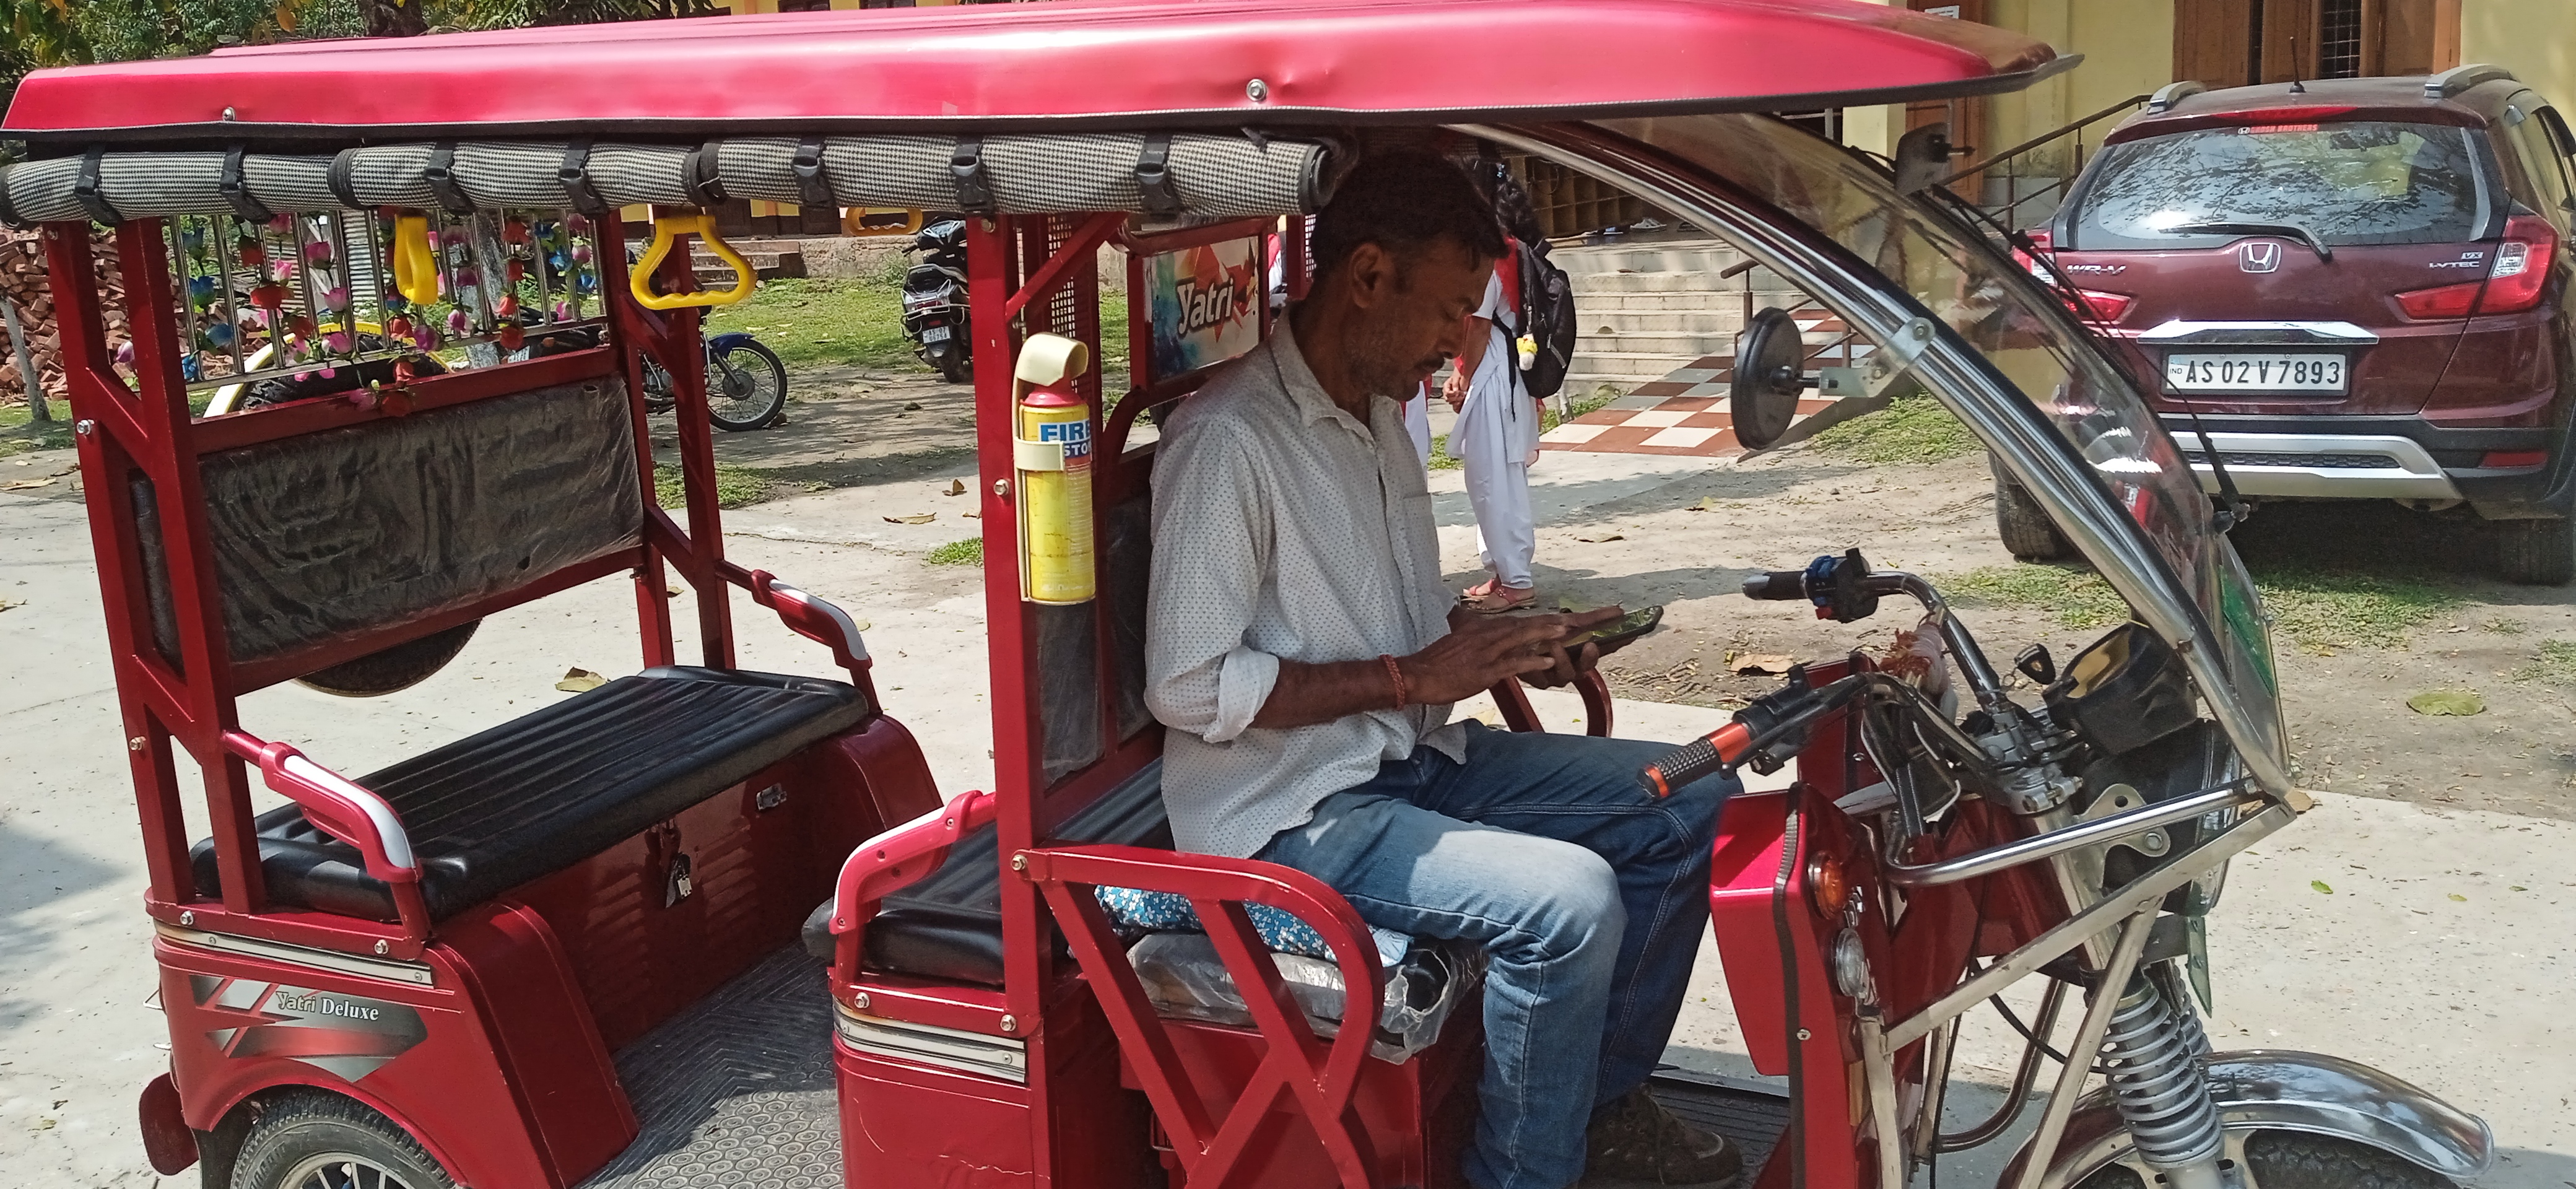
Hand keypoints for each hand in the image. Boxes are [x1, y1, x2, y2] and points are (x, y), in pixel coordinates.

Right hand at [1399, 613, 1573, 704]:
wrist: (1417, 674)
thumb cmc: (1434, 661)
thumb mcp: (1455, 640)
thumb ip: (1469, 633)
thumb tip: (1473, 626)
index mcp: (1479, 629)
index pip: (1513, 622)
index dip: (1536, 621)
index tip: (1556, 619)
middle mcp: (1485, 635)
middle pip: (1522, 625)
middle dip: (1547, 622)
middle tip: (1571, 620)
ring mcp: (1486, 652)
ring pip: (1521, 639)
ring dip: (1544, 634)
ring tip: (1566, 631)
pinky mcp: (1485, 671)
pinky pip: (1513, 664)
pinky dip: (1532, 662)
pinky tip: (1548, 662)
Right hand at [1441, 367, 1468, 409]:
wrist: (1465, 376)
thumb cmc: (1460, 375)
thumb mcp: (1457, 377)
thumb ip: (1455, 383)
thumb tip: (1455, 390)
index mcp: (1446, 386)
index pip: (1446, 393)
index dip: (1452, 394)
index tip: (1458, 392)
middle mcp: (1447, 392)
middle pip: (1448, 399)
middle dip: (1455, 398)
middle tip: (1462, 395)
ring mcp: (1451, 397)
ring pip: (1451, 403)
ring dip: (1457, 401)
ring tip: (1463, 397)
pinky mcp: (1455, 400)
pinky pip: (1454, 407)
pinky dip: (1458, 406)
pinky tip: (1461, 402)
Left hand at [1522, 606, 1621, 688]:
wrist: (1513, 639)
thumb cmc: (1542, 631)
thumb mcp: (1567, 622)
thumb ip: (1594, 619)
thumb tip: (1620, 611)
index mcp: (1584, 651)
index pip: (1607, 647)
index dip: (1619, 642)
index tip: (1632, 633)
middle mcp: (1574, 665)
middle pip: (1589, 666)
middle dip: (1590, 657)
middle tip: (1590, 645)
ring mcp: (1557, 675)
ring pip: (1567, 673)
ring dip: (1562, 659)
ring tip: (1554, 645)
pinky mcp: (1540, 681)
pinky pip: (1544, 678)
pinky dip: (1540, 667)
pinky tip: (1535, 657)